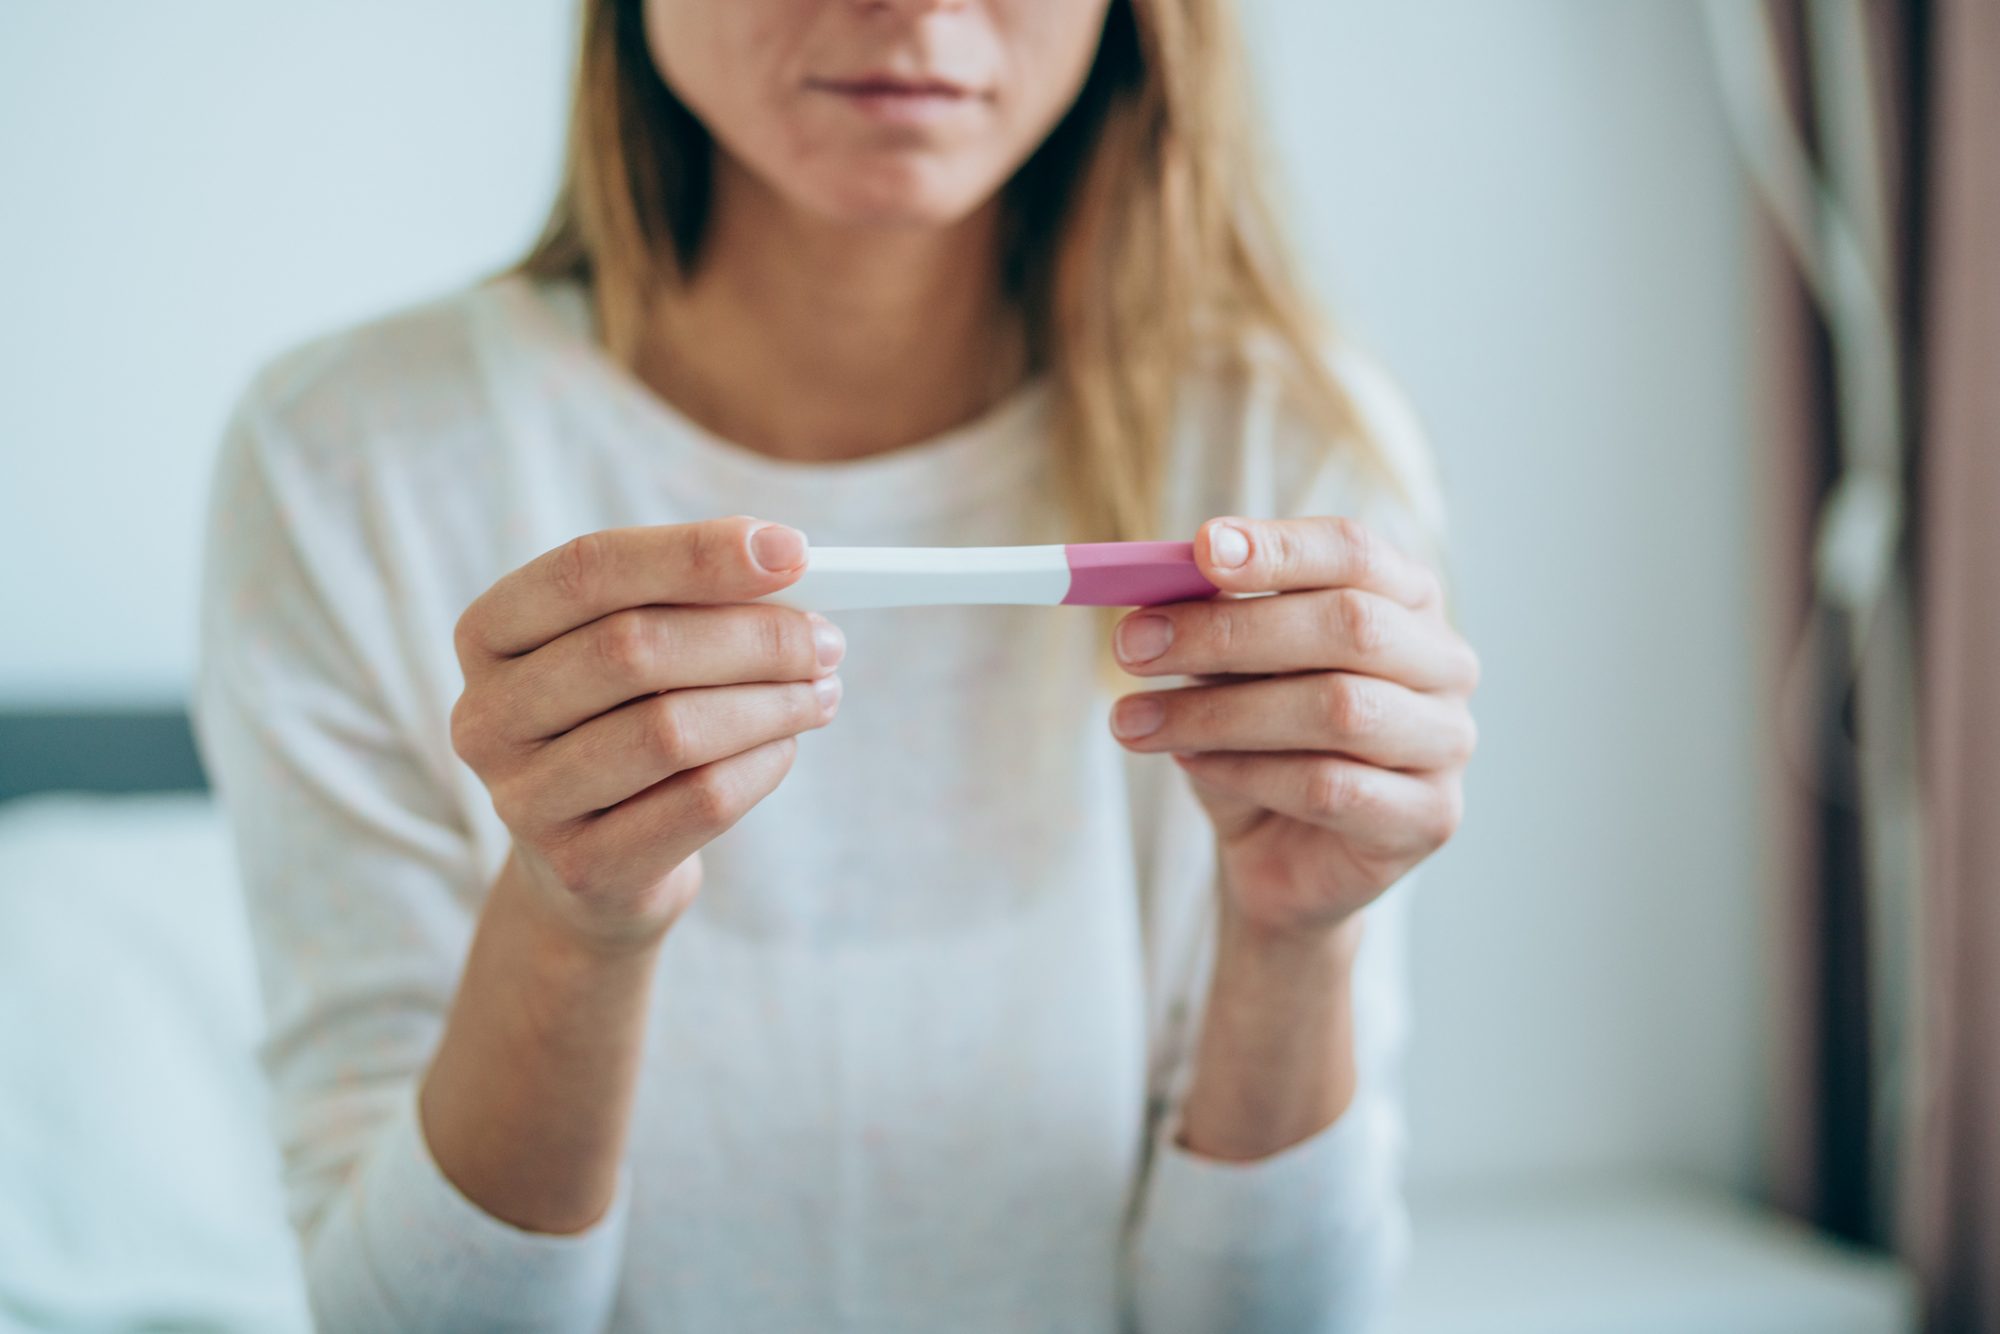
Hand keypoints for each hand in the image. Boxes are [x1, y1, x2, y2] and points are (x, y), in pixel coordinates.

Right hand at [449, 516, 844, 954]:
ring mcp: (523, 801)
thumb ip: (689, 599)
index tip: (793, 550)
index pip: (588, 570)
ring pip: (671, 732)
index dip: (693, 554)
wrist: (591, 869)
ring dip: (771, 705)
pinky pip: (700, 802)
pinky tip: (786, 748)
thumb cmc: (623, 726)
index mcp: (489, 635)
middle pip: (632, 649)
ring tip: (821, 694)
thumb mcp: (633, 652)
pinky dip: (763, 765)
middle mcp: (486, 716)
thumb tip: (785, 559)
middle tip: (826, 641)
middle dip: (753, 638)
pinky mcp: (581, 867)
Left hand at [1109, 515, 1478, 938]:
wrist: (1279, 852)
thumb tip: (1162, 581)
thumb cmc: (1258, 738)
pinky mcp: (1428, 816)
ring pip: (1338, 709)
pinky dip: (1245, 772)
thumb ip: (1213, 618)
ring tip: (1134, 720)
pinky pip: (1329, 786)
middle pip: (1350, 625)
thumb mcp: (1227, 668)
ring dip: (1219, 712)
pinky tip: (1191, 765)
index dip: (1280, 548)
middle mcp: (1444, 662)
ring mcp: (1447, 741)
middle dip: (1229, 632)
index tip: (1200, 549)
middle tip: (1133, 644)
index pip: (1354, 551)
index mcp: (1406, 598)